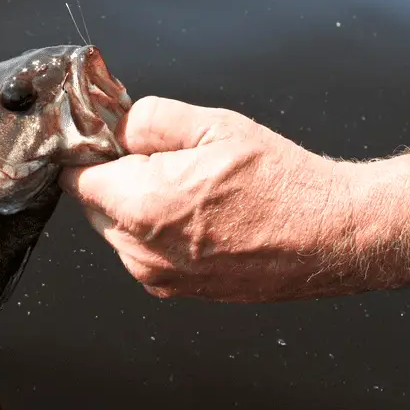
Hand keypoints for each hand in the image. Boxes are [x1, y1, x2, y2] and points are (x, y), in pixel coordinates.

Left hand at [58, 96, 355, 301]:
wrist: (333, 235)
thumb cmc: (282, 182)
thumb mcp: (213, 126)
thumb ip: (147, 119)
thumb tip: (113, 125)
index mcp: (143, 206)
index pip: (76, 178)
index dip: (92, 151)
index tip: (111, 138)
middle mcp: (142, 251)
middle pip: (95, 204)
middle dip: (117, 177)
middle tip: (164, 158)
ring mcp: (159, 277)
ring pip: (118, 229)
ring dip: (137, 205)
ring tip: (192, 186)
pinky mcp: (176, 290)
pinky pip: (143, 251)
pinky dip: (157, 230)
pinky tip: (200, 213)